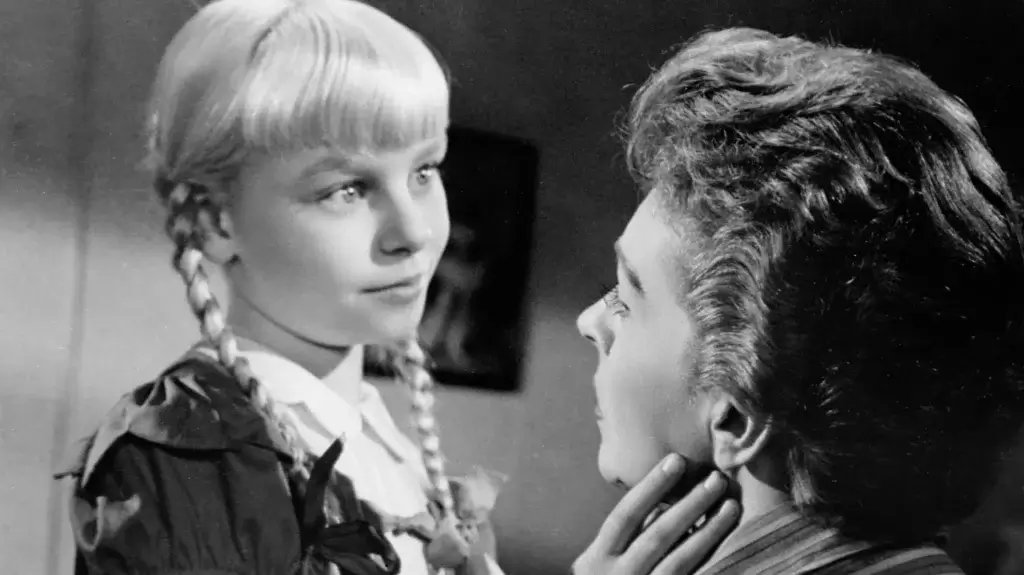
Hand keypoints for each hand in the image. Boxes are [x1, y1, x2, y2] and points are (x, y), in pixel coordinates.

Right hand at [572, 454, 739, 574]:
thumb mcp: (600, 565)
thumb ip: (623, 538)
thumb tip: (661, 499)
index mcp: (595, 561)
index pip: (625, 516)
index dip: (650, 487)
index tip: (676, 460)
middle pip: (658, 536)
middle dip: (688, 506)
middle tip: (716, 479)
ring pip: (680, 563)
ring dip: (708, 532)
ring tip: (731, 506)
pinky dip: (711, 564)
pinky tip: (731, 547)